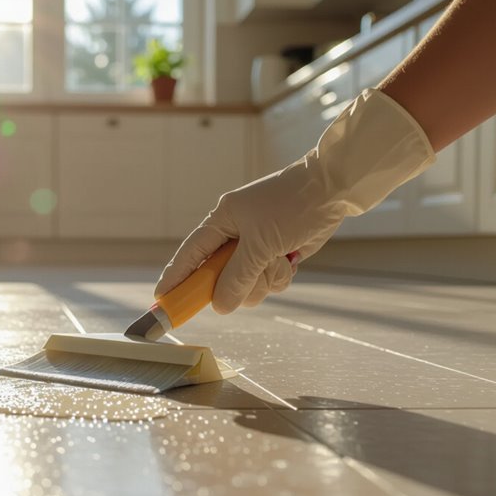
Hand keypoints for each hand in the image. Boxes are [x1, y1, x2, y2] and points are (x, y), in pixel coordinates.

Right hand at [155, 156, 340, 312]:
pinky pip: (268, 281)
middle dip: (238, 282)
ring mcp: (256, 247)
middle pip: (220, 277)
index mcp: (222, 221)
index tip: (162, 298)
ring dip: (265, 279)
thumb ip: (238, 277)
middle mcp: (235, 235)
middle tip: (253, 275)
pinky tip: (291, 258)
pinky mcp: (276, 255)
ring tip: (280, 259)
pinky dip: (279, 276)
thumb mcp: (261, 244)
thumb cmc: (293, 206)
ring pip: (247, 284)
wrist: (333, 190)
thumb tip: (220, 306)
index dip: (176, 277)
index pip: (191, 254)